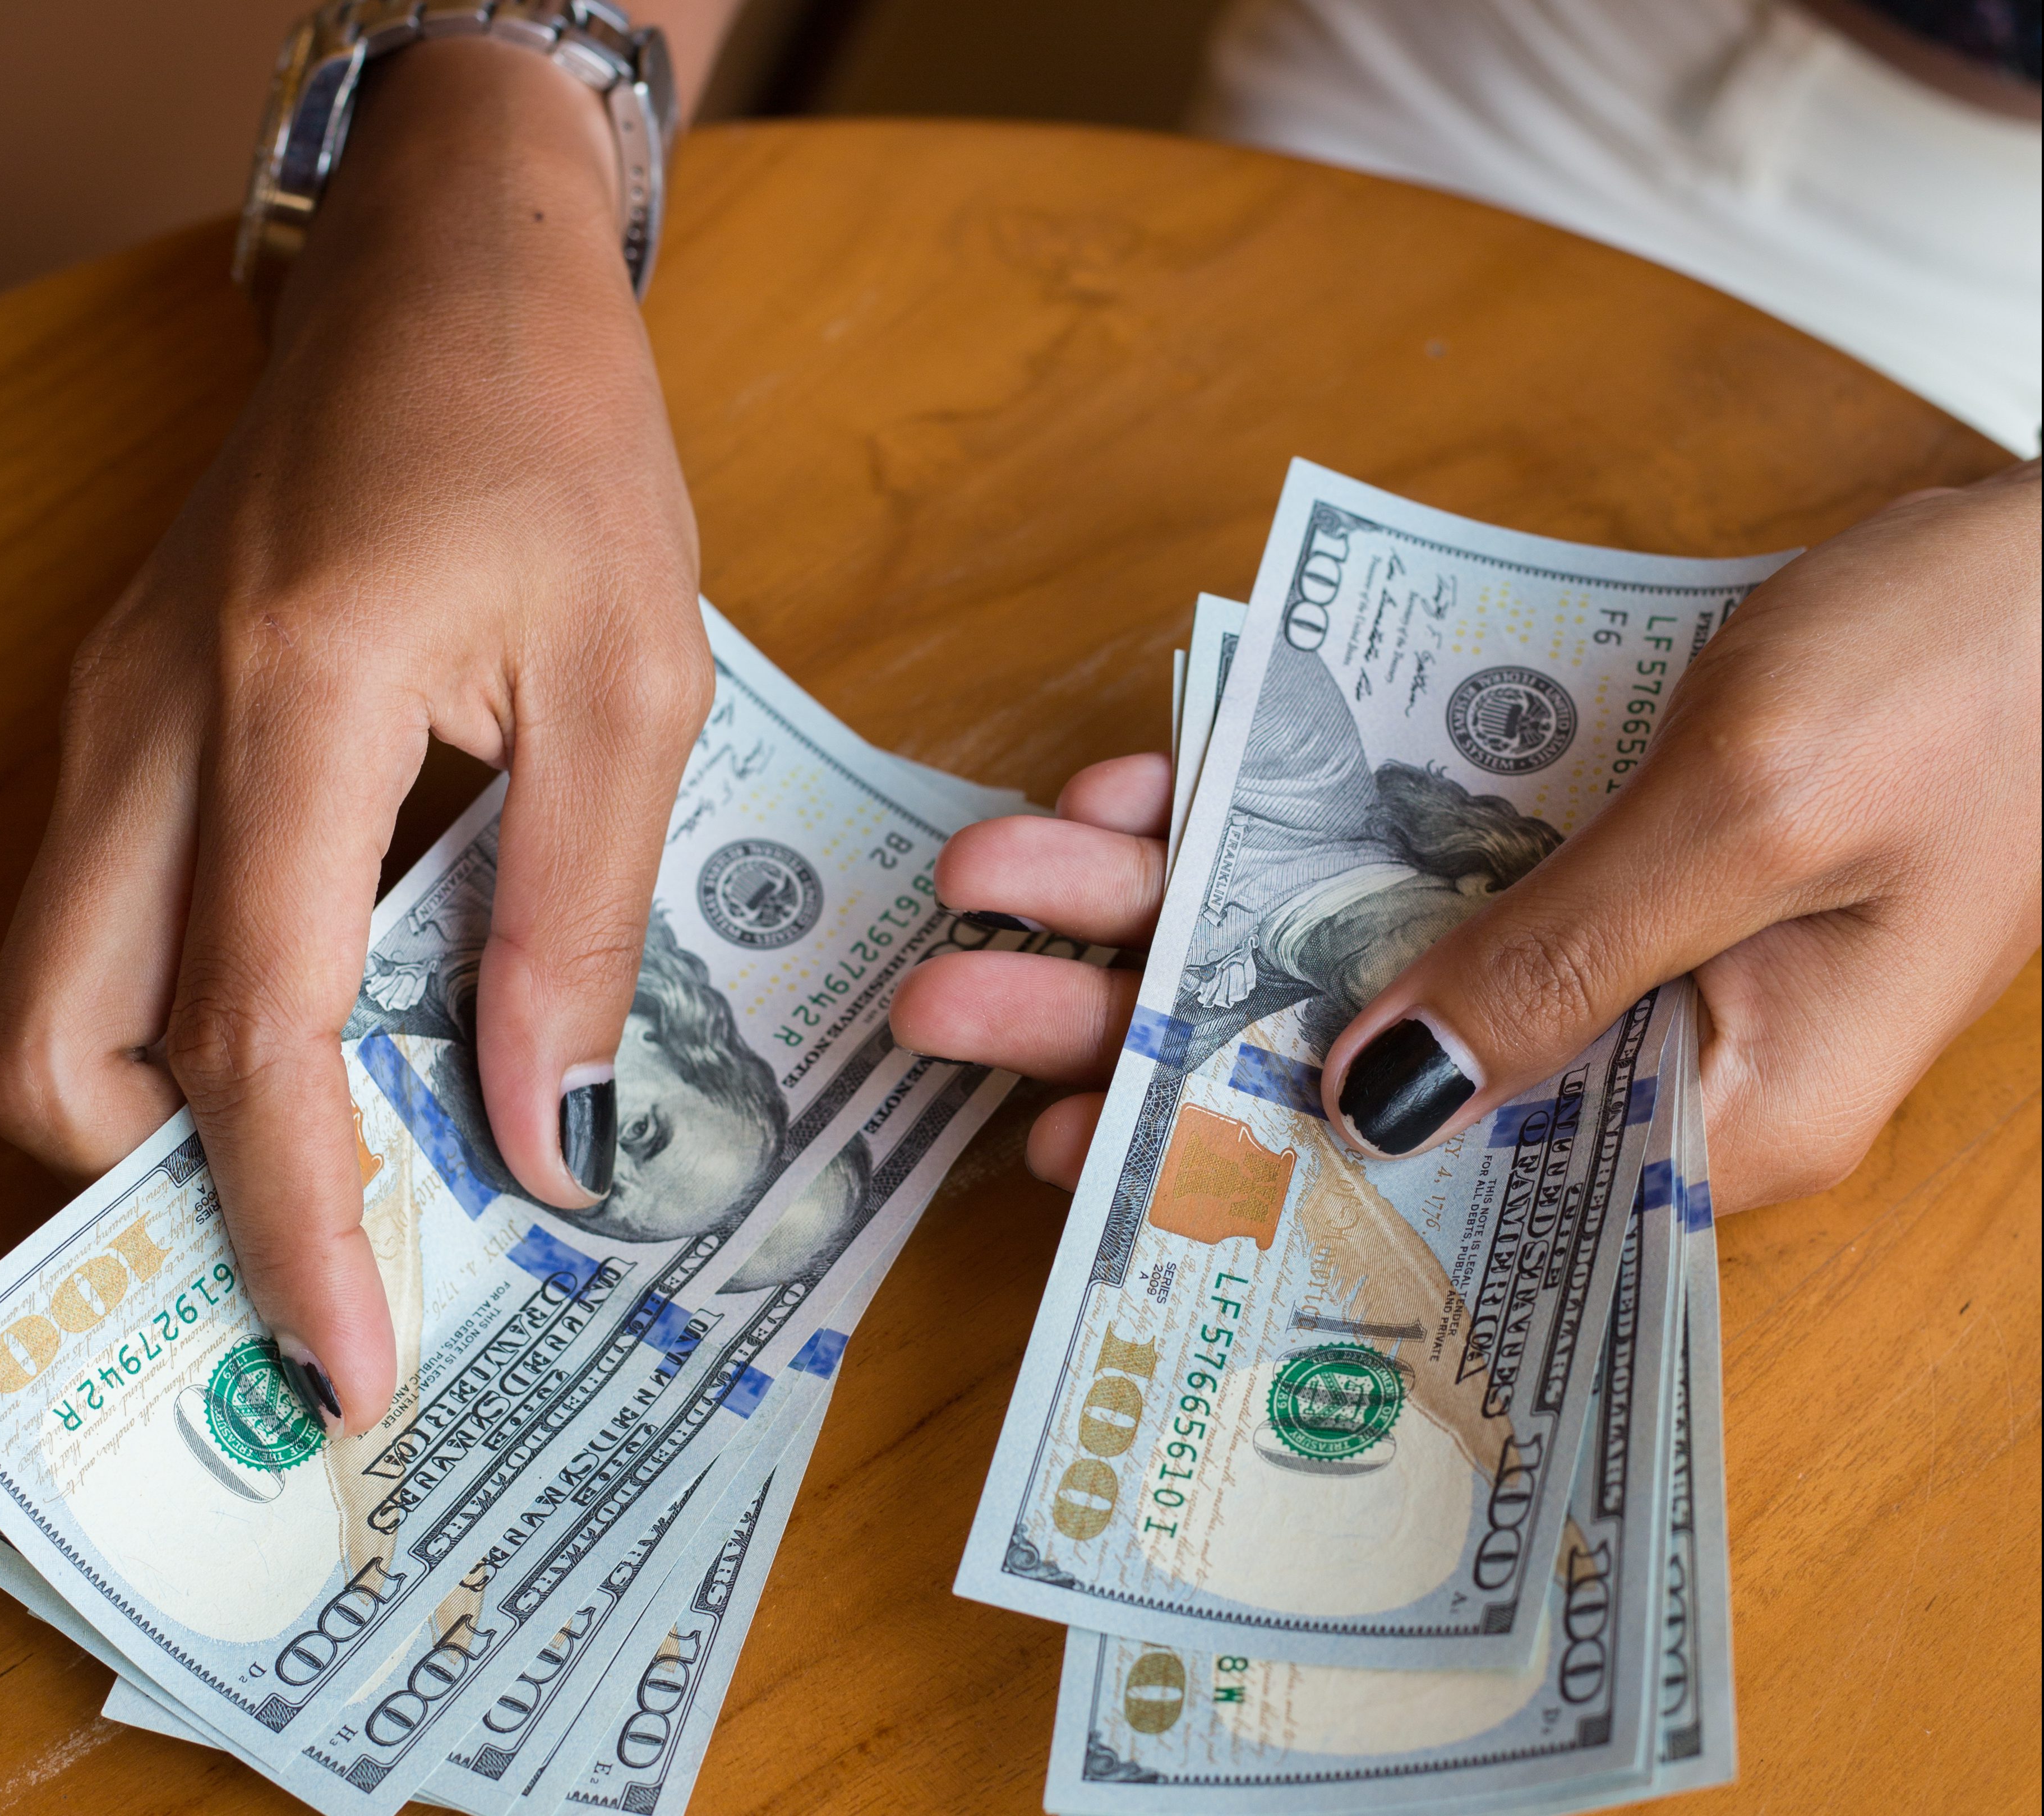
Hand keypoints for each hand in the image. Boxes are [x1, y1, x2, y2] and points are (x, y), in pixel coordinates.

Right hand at [0, 38, 710, 1431]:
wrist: (448, 266)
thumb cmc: (559, 443)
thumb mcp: (633, 682)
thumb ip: (577, 918)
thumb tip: (545, 1136)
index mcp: (288, 705)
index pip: (249, 1032)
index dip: (292, 1218)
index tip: (350, 1361)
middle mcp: (149, 724)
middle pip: (51, 1048)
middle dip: (167, 1192)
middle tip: (333, 1264)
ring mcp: (114, 715)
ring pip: (58, 992)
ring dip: (175, 1111)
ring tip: (348, 1166)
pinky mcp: (135, 713)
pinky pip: (116, 916)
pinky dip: (193, 1015)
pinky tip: (338, 1033)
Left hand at [890, 461, 2041, 1212]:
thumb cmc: (1977, 682)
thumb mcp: (1761, 817)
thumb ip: (1562, 961)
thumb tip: (1374, 1094)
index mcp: (1705, 1113)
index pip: (1433, 1197)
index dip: (1242, 1173)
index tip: (1076, 1155)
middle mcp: (1628, 1051)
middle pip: (1333, 1069)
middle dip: (1136, 1032)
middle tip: (948, 1011)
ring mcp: (1592, 942)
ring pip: (1331, 947)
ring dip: (1160, 906)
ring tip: (990, 880)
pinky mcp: (1572, 845)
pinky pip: (1385, 847)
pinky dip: (1263, 814)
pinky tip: (1139, 790)